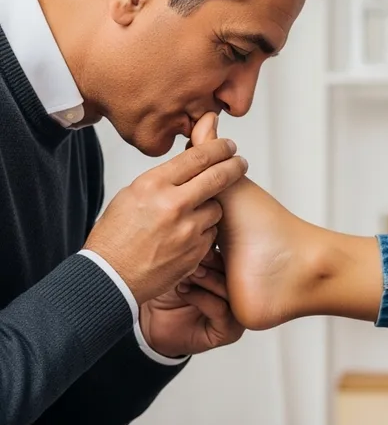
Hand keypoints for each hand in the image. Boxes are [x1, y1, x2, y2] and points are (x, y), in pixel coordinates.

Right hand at [84, 131, 248, 303]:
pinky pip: (211, 234)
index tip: (228, 146)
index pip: (198, 157)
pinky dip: (203, 233)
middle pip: (219, 176)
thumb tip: (190, 167)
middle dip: (234, 166)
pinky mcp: (195, 252)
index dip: (219, 148)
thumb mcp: (131, 195)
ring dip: (210, 208)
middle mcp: (173, 204)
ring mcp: (187, 230)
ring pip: (216, 208)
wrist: (109, 278)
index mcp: (154, 184)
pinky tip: (184, 238)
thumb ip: (163, 180)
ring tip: (189, 216)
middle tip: (240, 163)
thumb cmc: (115, 237)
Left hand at [139, 246, 244, 357]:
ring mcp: (235, 314)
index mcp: (231, 276)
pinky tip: (183, 291)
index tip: (201, 239)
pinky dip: (200, 298)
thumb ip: (197, 255)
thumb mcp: (183, 269)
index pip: (234, 259)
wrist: (152, 325)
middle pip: (234, 273)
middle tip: (194, 258)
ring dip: (206, 279)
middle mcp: (237, 295)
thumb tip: (205, 232)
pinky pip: (219, 309)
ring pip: (228, 290)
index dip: (217, 250)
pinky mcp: (228, 331)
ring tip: (188, 274)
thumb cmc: (168, 295)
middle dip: (212, 264)